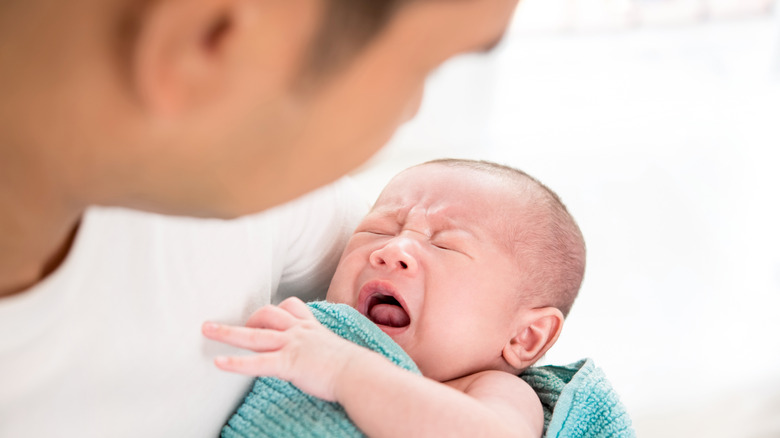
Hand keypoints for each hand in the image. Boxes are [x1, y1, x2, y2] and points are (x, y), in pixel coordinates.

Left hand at [202, 297, 363, 400]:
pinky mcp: (289, 363)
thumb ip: (325, 350)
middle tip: (231, 327)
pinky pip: (258, 362)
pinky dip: (236, 363)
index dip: (276, 310)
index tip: (264, 316)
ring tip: (206, 330)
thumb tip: (323, 359)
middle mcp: (300, 331)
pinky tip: (219, 363)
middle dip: (246, 318)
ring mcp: (293, 345)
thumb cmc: (355, 368)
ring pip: (255, 334)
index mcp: (313, 328)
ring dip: (227, 332)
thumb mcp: (338, 351)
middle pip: (268, 314)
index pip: (292, 307)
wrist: (360, 374)